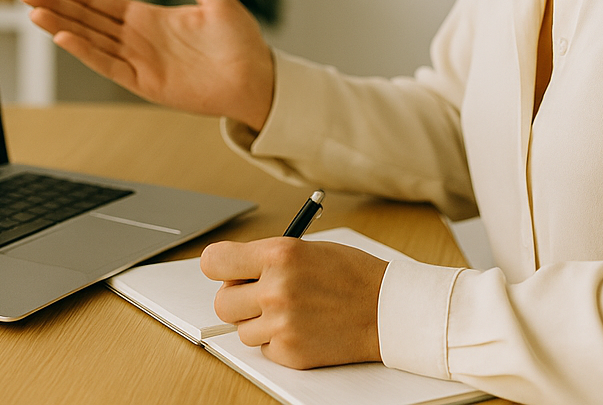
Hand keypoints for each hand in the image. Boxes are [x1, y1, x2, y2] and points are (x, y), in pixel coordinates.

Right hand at [18, 0, 274, 128]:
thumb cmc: (239, 40)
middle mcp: (138, 40)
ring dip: (63, 27)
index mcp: (148, 18)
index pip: (100, 3)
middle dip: (57, 6)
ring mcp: (139, 62)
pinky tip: (66, 36)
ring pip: (91, 41)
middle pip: (87, 20)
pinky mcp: (146, 83)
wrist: (257, 78)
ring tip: (35, 13)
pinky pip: (110, 65)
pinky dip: (87, 52)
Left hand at [201, 237, 387, 369]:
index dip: (220, 268)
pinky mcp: (290, 352)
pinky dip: (278, 342)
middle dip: (237, 300)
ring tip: (292, 312)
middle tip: (258, 297)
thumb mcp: (308, 250)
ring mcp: (281, 323)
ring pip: (242, 330)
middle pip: (221, 303)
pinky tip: (304, 328)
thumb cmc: (353, 276)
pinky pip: (264, 348)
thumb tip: (234, 273)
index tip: (227, 271)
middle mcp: (275, 288)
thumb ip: (268, 259)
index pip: (214, 262)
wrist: (388, 310)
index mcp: (279, 254)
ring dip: (260, 323)